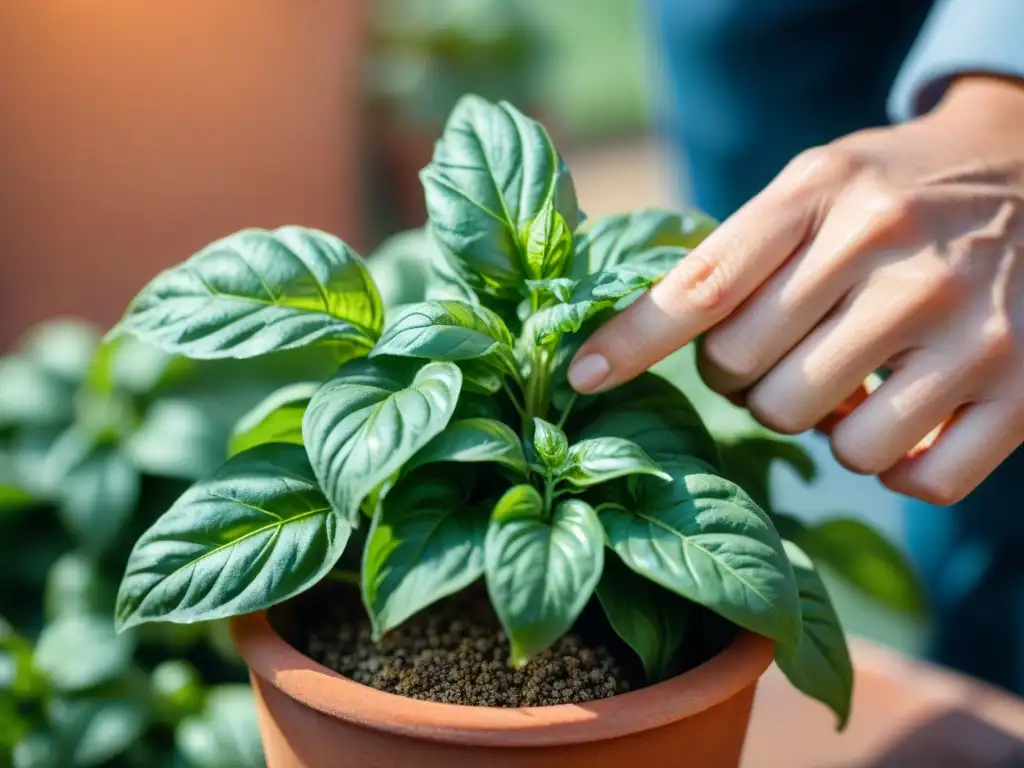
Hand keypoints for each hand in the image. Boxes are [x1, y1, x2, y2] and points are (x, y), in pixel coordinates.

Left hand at [568, 76, 1023, 504]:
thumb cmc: (893, 193)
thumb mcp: (814, 182)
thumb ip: (736, 250)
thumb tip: (630, 336)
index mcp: (825, 193)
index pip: (704, 285)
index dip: (632, 341)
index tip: (581, 380)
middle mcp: (894, 253)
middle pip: (750, 378)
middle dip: (746, 381)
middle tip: (782, 351)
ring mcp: (965, 325)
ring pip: (831, 438)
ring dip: (822, 424)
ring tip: (847, 379)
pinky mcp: (1023, 389)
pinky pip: (919, 480)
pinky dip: (897, 466)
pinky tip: (906, 419)